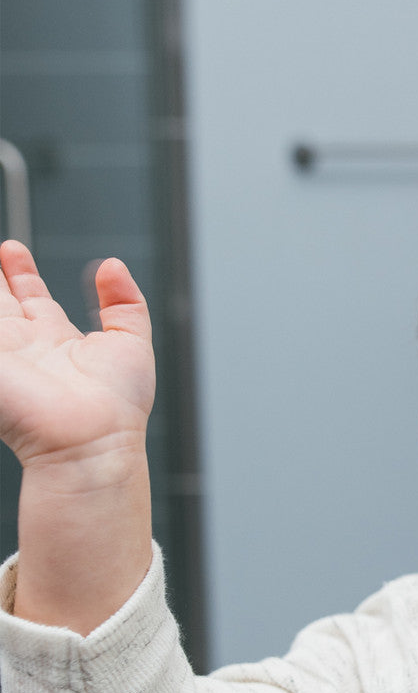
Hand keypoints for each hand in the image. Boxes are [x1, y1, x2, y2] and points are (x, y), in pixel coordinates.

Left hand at [1, 242, 156, 632]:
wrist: (76, 445)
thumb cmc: (23, 414)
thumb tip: (3, 292)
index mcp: (10, 349)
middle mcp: (43, 348)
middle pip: (22, 301)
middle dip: (11, 272)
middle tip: (4, 248)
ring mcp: (83, 350)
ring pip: (64, 303)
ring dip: (52, 278)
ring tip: (29, 252)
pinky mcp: (126, 351)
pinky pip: (130, 311)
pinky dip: (124, 288)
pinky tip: (111, 269)